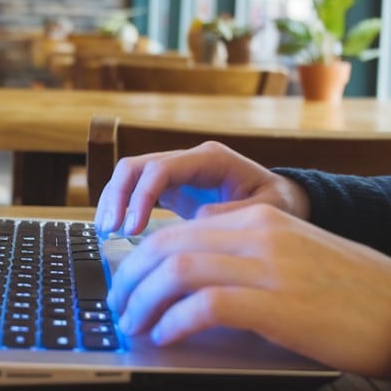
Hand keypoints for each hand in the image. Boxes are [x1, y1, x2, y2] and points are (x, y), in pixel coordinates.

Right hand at [95, 141, 310, 236]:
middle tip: (109, 230)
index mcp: (210, 159)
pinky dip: (121, 206)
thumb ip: (235, 212)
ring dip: (113, 200)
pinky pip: (136, 190)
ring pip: (130, 175)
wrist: (284, 200)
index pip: (161, 169)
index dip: (140, 197)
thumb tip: (200, 218)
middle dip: (117, 196)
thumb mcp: (268, 209)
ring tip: (105, 231)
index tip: (131, 229)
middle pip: (136, 166)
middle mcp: (189, 159)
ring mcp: (178, 172)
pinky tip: (115, 229)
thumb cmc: (279, 203)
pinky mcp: (172, 188)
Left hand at [106, 204, 390, 378]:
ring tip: (132, 325)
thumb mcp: (296, 253)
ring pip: (177, 269)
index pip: (179, 227)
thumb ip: (249, 250)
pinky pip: (205, 305)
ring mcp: (269, 266)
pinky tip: (165, 337)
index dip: (141, 256)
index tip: (127, 283)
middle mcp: (260, 231)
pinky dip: (174, 321)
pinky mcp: (278, 304)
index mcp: (261, 215)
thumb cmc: (356, 292)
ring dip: (142, 300)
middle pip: (167, 244)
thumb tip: (196, 268)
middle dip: (129, 277)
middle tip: (117, 307)